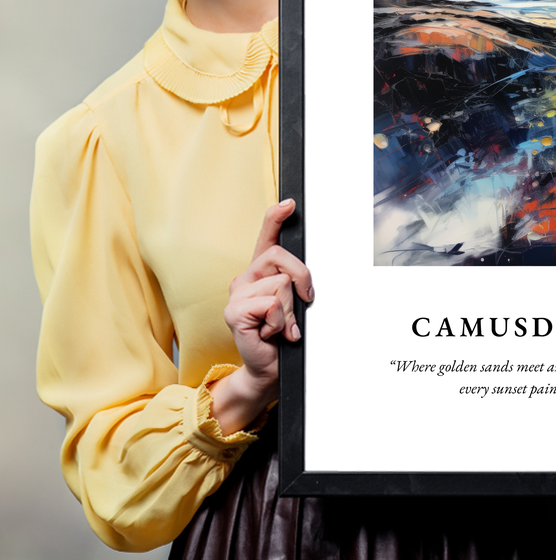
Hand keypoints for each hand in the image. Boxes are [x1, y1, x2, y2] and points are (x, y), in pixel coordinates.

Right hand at [209, 199, 313, 433]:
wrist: (269, 368)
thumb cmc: (282, 336)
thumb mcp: (294, 304)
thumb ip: (295, 284)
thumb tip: (304, 276)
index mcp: (260, 272)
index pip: (266, 237)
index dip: (276, 217)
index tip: (290, 203)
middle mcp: (245, 278)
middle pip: (281, 257)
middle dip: (302, 279)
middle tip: (302, 303)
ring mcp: (236, 294)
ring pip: (281, 284)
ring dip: (290, 310)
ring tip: (281, 326)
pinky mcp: (234, 312)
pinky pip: (271, 304)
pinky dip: (280, 322)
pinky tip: (271, 333)